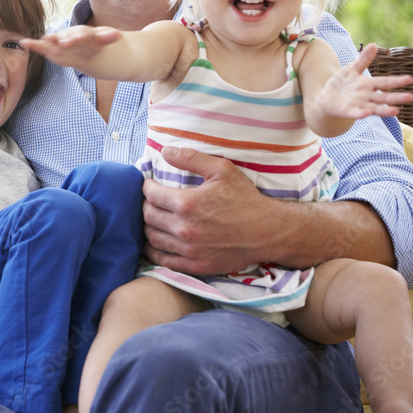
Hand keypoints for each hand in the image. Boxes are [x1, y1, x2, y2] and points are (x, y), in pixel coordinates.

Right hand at [22, 25, 120, 67]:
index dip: (79, 36)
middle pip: (67, 37)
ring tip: (32, 42)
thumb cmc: (95, 44)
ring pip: (53, 42)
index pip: (82, 34)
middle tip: (61, 42)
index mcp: (83, 33)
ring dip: (45, 43)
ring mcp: (60, 42)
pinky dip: (34, 45)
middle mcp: (70, 36)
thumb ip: (108, 37)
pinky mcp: (53, 50)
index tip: (77, 38)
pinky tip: (24, 42)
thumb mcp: (103, 41)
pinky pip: (43, 48)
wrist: (87, 46)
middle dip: (64, 40)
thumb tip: (118, 34)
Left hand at [142, 147, 279, 275]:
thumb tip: (165, 151)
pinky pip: (163, 260)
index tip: (150, 185)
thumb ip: (191, 158)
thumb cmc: (246, 199)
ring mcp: (189, 249)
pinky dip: (154, 251)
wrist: (269, 231)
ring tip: (155, 219)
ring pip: (152, 238)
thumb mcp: (222, 170)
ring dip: (149, 227)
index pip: (150, 195)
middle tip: (153, 201)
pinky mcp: (195, 265)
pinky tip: (156, 242)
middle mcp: (185, 228)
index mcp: (187, 203)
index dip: (147, 187)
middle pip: (148, 216)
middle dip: (146, 205)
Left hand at [317, 43, 412, 118]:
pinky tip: (367, 113)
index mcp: (369, 85)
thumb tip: (374, 45)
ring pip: (374, 108)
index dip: (396, 81)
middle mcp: (367, 97)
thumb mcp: (352, 69)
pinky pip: (356, 113)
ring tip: (395, 111)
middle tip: (410, 97)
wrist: (326, 97)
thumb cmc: (342, 83)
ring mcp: (359, 105)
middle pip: (384, 97)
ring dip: (384, 110)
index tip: (409, 79)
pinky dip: (361, 113)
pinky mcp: (348, 111)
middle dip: (396, 97)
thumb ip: (363, 60)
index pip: (385, 82)